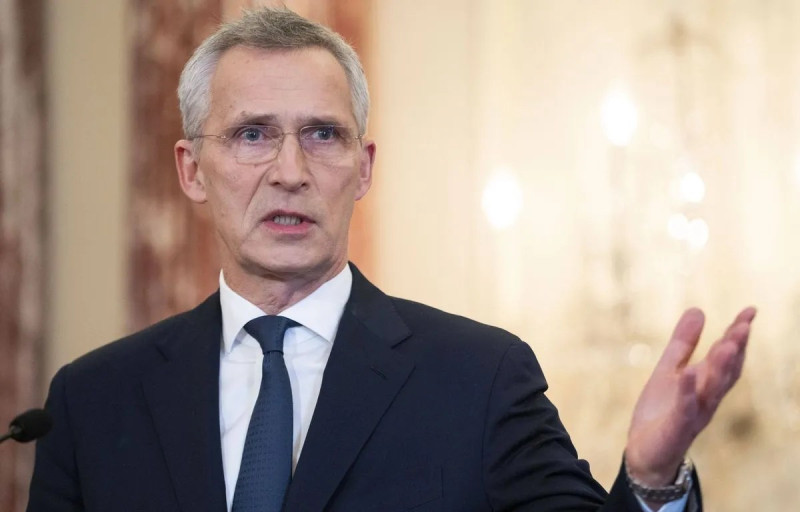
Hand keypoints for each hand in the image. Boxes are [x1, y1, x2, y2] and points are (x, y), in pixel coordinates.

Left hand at [624, 306, 755, 486]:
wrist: (645, 452)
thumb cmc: (661, 411)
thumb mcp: (669, 369)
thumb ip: (683, 343)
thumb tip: (698, 309)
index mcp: (706, 383)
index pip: (727, 356)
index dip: (738, 335)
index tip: (750, 311)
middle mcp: (706, 399)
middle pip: (725, 372)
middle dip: (735, 349)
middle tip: (745, 324)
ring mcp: (694, 414)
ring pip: (711, 390)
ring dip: (720, 368)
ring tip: (727, 344)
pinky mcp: (676, 429)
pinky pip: (684, 409)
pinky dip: (687, 392)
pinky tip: (689, 374)